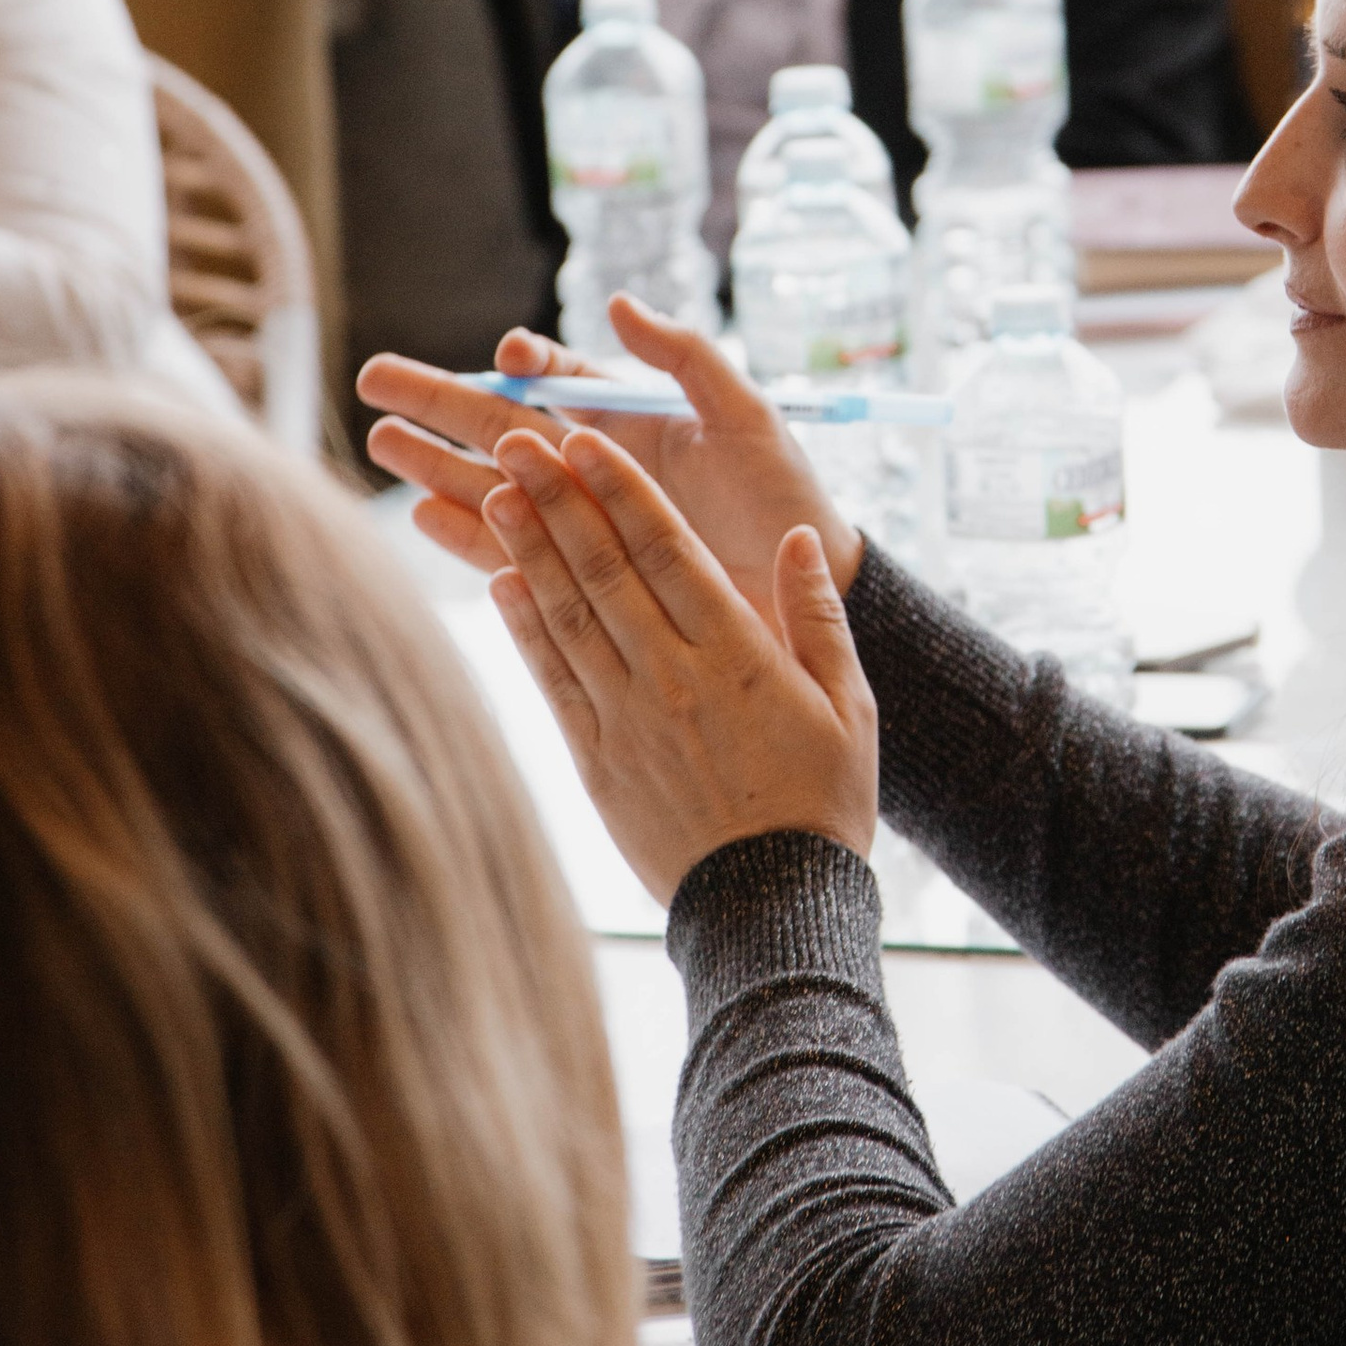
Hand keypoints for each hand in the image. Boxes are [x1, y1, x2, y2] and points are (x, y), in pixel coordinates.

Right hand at [361, 294, 865, 621]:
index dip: (527, 366)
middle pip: (501, 425)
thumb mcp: (745, 414)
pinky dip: (467, 534)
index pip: (561, 378)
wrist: (802, 588)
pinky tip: (423, 515)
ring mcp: (581, 522)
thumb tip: (618, 302)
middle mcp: (596, 466)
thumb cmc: (784, 496)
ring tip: (379, 443)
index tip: (508, 358)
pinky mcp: (578, 577)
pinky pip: (511, 550)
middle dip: (439, 404)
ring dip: (436, 465)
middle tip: (373, 381)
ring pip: (492, 484)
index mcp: (632, 417)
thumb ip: (685, 356)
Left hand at [483, 424, 877, 899]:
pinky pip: (552, 681)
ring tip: (496, 490)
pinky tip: (503, 583)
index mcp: (736, 655)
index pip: (665, 549)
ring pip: (567, 616)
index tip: (583, 438)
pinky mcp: (596, 761)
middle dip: (558, 498)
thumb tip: (800, 540)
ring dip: (528, 549)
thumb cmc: (822, 802)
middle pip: (603, 569)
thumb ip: (818, 615)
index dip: (619, 488)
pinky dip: (525, 629)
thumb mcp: (849, 705)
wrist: (771, 907)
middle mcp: (671, 677)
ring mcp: (626, 720)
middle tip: (516, 440)